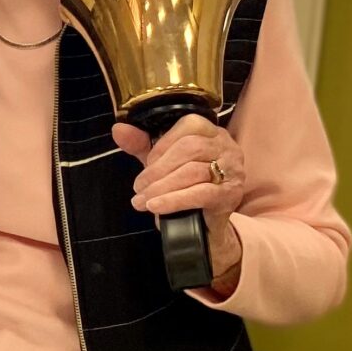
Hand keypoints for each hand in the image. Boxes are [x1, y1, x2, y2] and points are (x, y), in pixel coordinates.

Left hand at [113, 115, 243, 287]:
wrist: (204, 225)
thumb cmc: (184, 187)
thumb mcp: (161, 163)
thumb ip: (141, 144)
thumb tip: (118, 129)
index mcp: (212, 133)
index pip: (190, 125)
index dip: (163, 144)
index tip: (146, 163)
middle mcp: (226, 147)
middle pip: (190, 148)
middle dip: (158, 169)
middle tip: (139, 187)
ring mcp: (232, 171)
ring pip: (193, 171)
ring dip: (161, 187)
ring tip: (142, 201)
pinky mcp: (230, 195)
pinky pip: (201, 194)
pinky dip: (174, 200)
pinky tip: (156, 206)